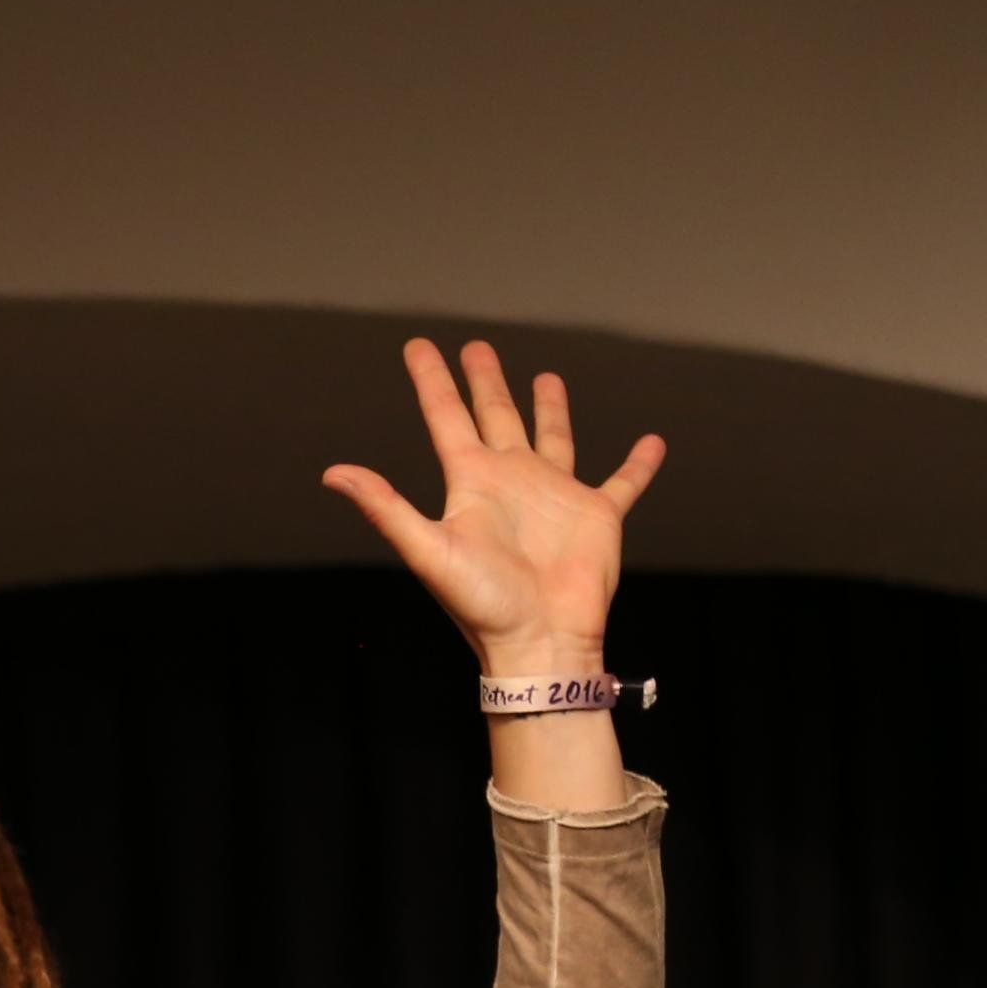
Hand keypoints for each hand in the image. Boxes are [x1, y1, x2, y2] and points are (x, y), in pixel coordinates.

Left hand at [321, 336, 663, 670]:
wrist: (539, 641)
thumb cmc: (483, 604)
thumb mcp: (428, 550)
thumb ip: (385, 508)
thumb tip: (333, 473)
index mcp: (472, 484)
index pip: (446, 419)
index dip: (432, 381)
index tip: (417, 346)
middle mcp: (511, 482)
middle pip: (495, 417)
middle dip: (485, 383)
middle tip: (476, 347)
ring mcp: (555, 497)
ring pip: (552, 438)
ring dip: (549, 409)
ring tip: (547, 376)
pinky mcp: (597, 515)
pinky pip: (622, 482)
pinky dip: (638, 464)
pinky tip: (653, 443)